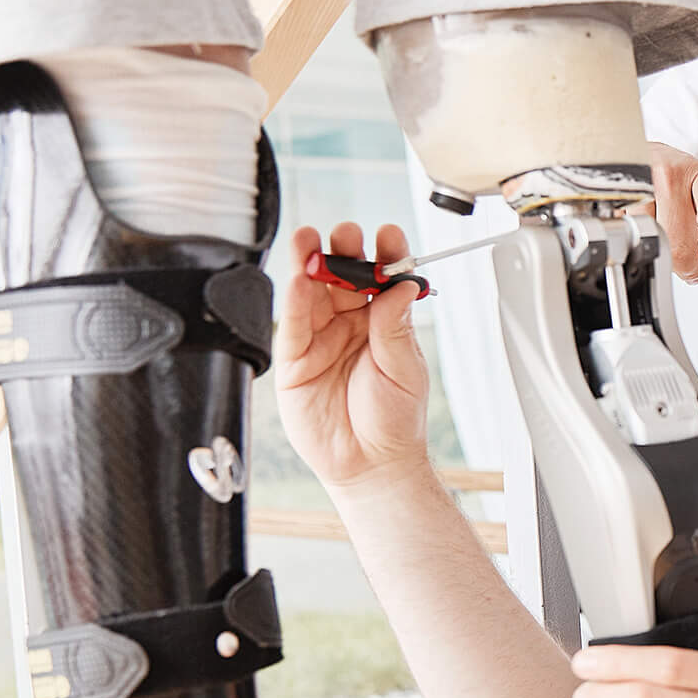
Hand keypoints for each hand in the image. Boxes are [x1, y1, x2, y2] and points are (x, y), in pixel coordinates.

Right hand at [274, 223, 434, 493]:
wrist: (372, 464)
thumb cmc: (394, 421)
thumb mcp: (405, 370)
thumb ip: (396, 328)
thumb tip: (403, 286)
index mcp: (382, 323)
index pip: (382, 281)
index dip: (385, 256)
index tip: (389, 235)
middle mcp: (350, 326)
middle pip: (342, 278)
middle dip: (344, 252)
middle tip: (347, 233)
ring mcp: (321, 340)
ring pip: (312, 293)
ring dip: (310, 264)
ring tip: (311, 239)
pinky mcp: (295, 361)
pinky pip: (292, 326)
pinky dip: (293, 302)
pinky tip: (297, 280)